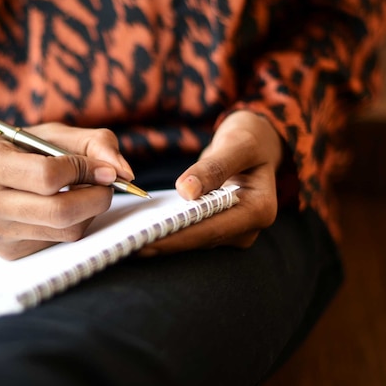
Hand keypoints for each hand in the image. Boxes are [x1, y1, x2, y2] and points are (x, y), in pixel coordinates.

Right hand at [0, 123, 134, 259]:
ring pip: (65, 231)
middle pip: (59, 211)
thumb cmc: (14, 152)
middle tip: (107, 184)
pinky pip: (58, 242)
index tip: (105, 168)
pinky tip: (66, 208)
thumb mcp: (45, 133)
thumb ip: (90, 142)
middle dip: (97, 197)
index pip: (48, 175)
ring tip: (86, 192)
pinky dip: (74, 224)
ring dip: (89, 211)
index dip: (85, 170)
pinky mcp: (8, 252)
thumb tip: (123, 171)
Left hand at [140, 111, 283, 255]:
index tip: (145, 238)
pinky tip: (138, 230)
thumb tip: (186, 192)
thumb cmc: (249, 140)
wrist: (255, 146)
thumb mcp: (237, 144)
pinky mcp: (218, 229)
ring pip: (192, 239)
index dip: (177, 236)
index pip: (211, 228)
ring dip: (162, 239)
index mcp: (259, 210)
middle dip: (164, 242)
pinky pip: (190, 232)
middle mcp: (249, 228)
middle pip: (200, 239)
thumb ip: (215, 166)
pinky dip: (167, 230)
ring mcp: (234, 231)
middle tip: (126, 245)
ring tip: (125, 241)